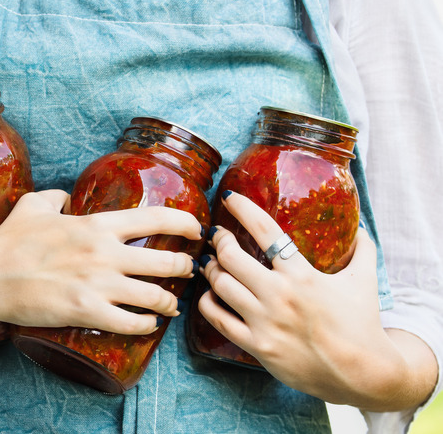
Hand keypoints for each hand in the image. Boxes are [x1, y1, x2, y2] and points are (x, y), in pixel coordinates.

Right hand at [0, 189, 201, 335]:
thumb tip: (64, 196)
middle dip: (187, 268)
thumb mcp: (34, 206)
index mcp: (97, 225)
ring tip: (172, 304)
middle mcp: (105, 253)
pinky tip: (150, 325)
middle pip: (167, 262)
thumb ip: (56, 197)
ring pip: (156, 296)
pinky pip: (132, 323)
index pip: (156, 219)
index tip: (197, 229)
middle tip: (191, 272)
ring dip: (170, 301)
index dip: (185, 223)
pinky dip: (147, 325)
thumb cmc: (9, 241)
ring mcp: (99, 284)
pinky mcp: (88, 312)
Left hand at [197, 191, 434, 410]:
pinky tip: (208, 294)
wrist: (362, 374)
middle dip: (219, 241)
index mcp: (302, 274)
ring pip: (221, 285)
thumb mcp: (365, 280)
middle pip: (231, 257)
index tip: (229, 198)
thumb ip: (362, 250)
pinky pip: (218, 319)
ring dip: (210, 269)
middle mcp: (279, 295)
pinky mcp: (257, 345)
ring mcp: (265, 322)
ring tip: (210, 262)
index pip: (265, 231)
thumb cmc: (362, 324)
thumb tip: (360, 228)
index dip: (243, 209)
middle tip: (216, 235)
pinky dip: (207, 303)